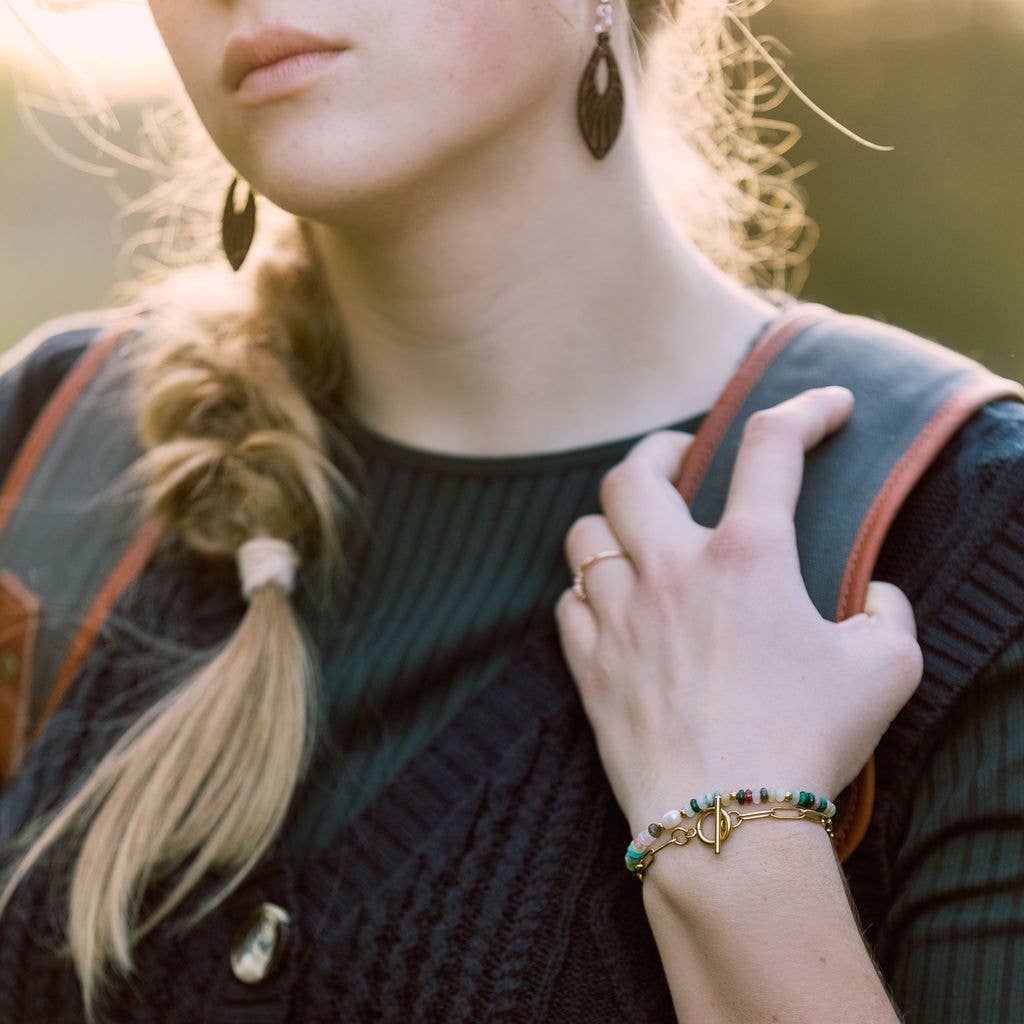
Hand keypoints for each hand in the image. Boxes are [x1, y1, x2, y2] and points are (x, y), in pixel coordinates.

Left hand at [554, 385, 923, 836]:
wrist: (727, 827)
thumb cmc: (809, 745)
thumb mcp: (886, 670)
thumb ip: (887, 614)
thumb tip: (875, 597)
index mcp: (748, 557)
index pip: (772, 447)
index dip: (805, 409)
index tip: (828, 406)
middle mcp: (672, 570)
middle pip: (636, 472)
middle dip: (661, 450)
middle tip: (682, 457)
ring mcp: (619, 615)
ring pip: (585, 534)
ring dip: (612, 524)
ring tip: (636, 535)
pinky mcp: (587, 665)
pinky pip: (568, 602)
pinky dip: (587, 592)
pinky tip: (609, 605)